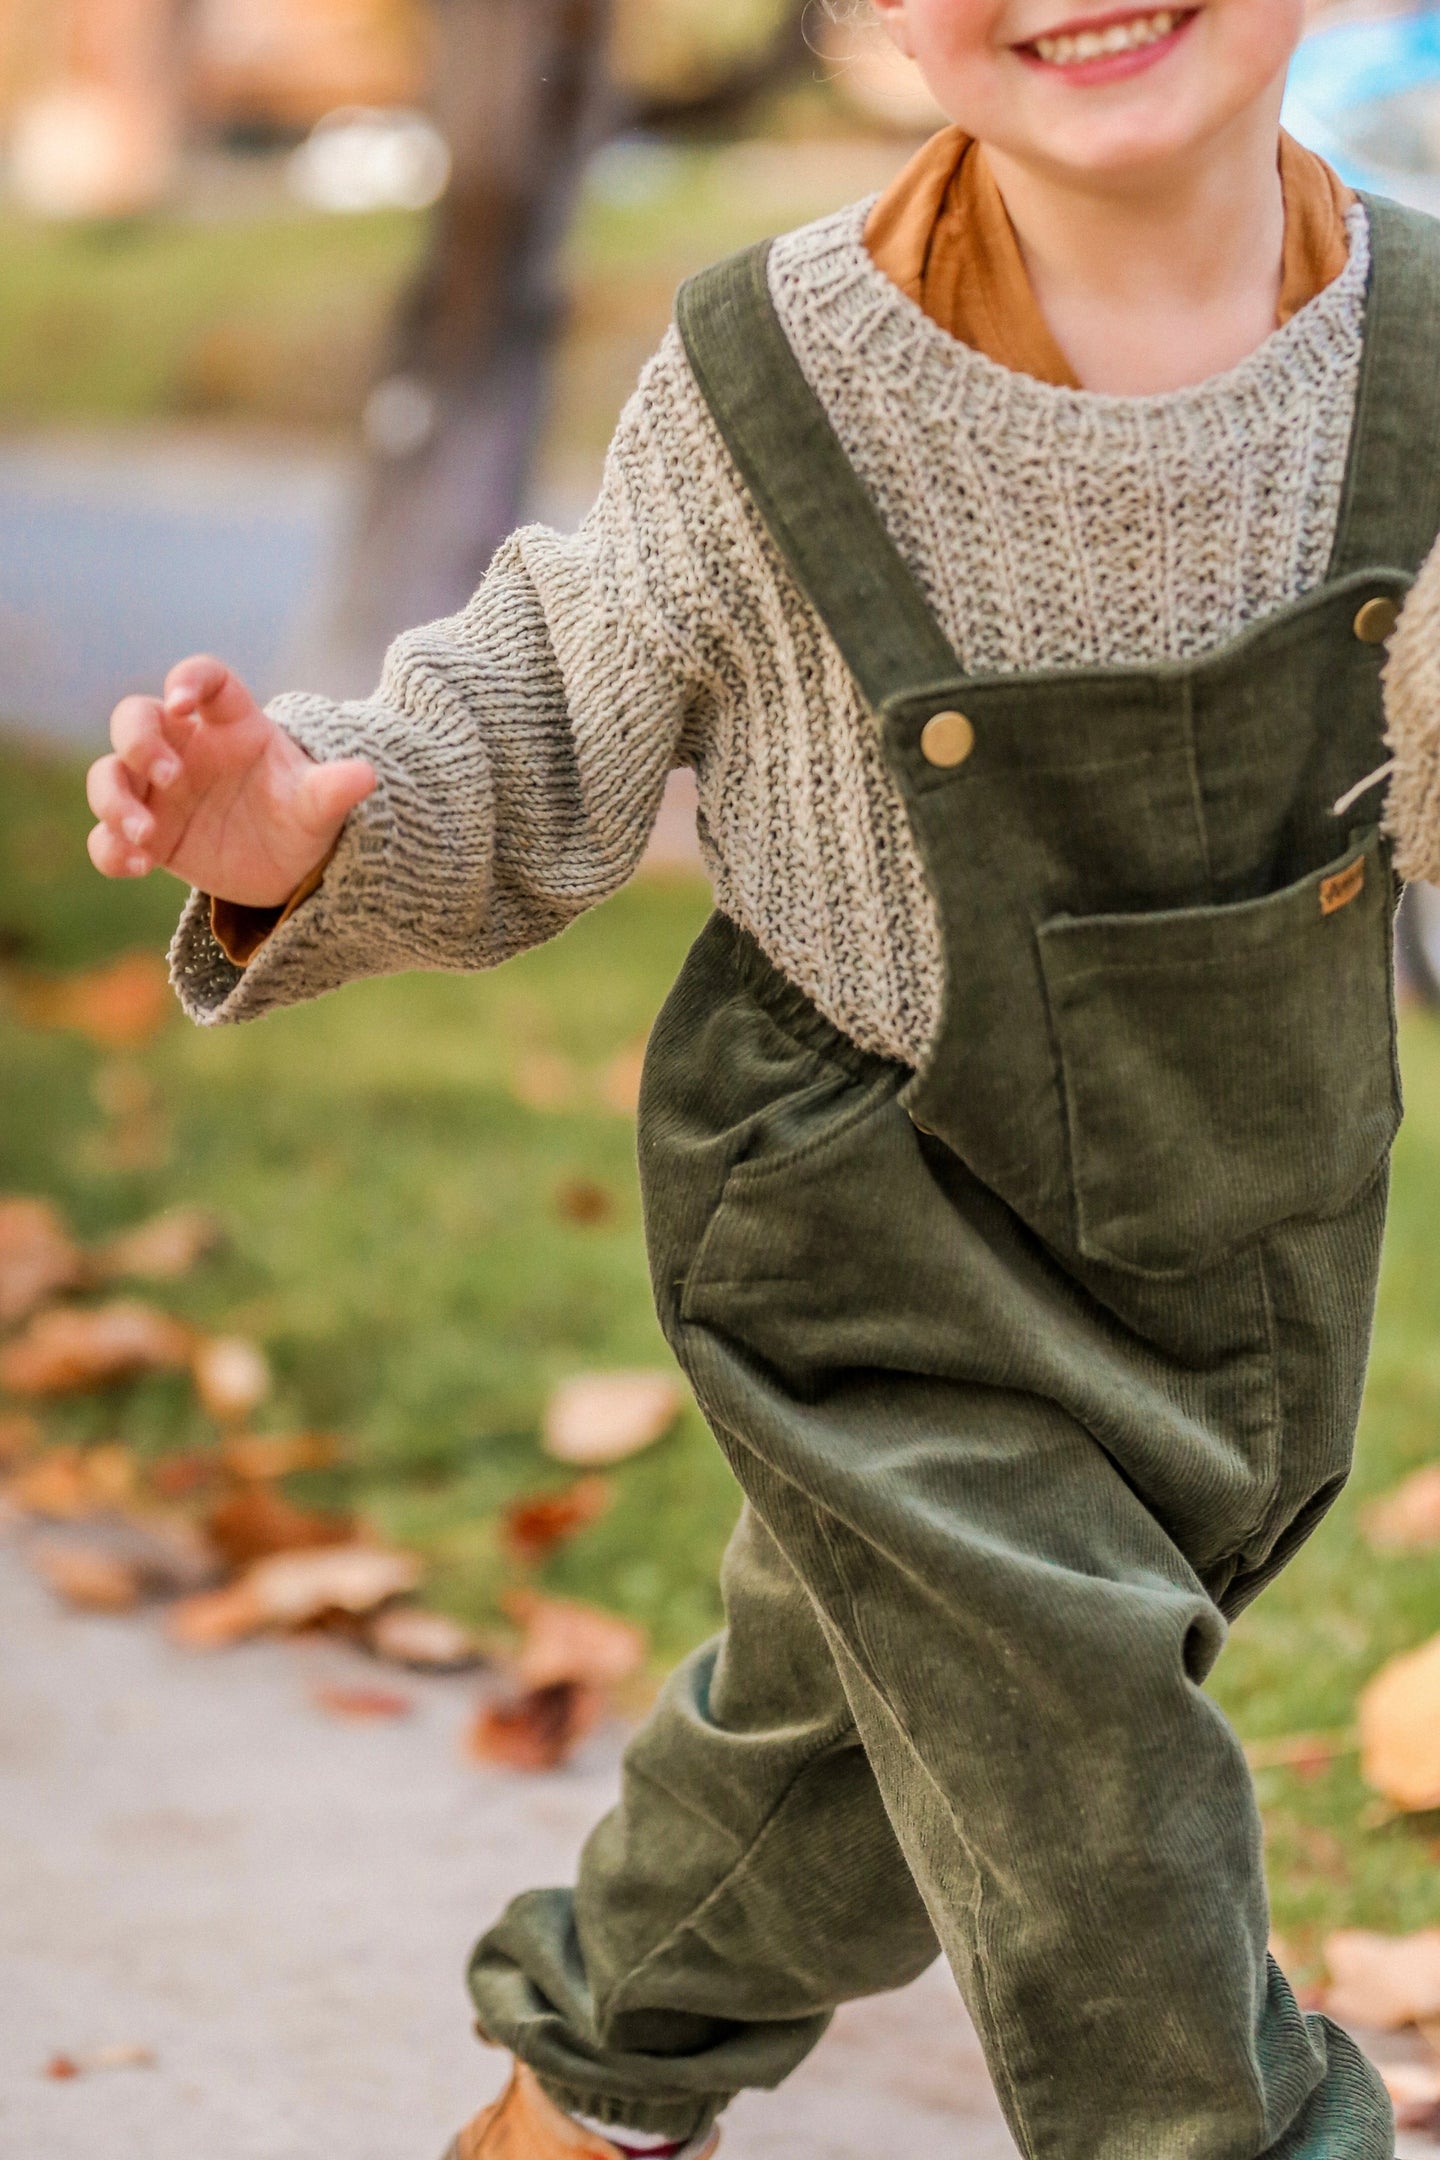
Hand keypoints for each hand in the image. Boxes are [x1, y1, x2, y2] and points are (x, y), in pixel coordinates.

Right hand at [86, 658, 375, 907]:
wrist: (292, 869)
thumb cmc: (304, 818)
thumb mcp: (320, 807)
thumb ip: (332, 790)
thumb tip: (366, 775)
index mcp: (232, 725)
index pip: (202, 679)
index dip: (186, 680)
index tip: (183, 703)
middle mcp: (186, 750)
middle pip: (134, 718)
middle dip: (137, 741)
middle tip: (168, 776)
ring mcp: (161, 793)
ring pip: (109, 775)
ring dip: (113, 800)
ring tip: (146, 837)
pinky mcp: (150, 836)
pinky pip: (107, 836)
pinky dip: (109, 848)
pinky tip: (135, 865)